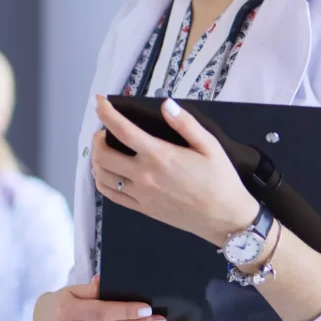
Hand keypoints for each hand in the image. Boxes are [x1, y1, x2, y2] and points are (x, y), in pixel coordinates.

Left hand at [92, 95, 259, 245]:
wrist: (224, 218)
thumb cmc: (220, 180)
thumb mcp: (209, 146)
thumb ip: (186, 123)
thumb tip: (166, 104)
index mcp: (160, 156)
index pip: (122, 130)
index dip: (106, 113)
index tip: (100, 102)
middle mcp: (145, 175)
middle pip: (103, 154)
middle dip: (97, 138)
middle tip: (104, 130)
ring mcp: (141, 195)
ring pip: (102, 176)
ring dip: (96, 159)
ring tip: (103, 150)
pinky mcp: (142, 209)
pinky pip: (111, 195)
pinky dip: (101, 181)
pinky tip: (107, 173)